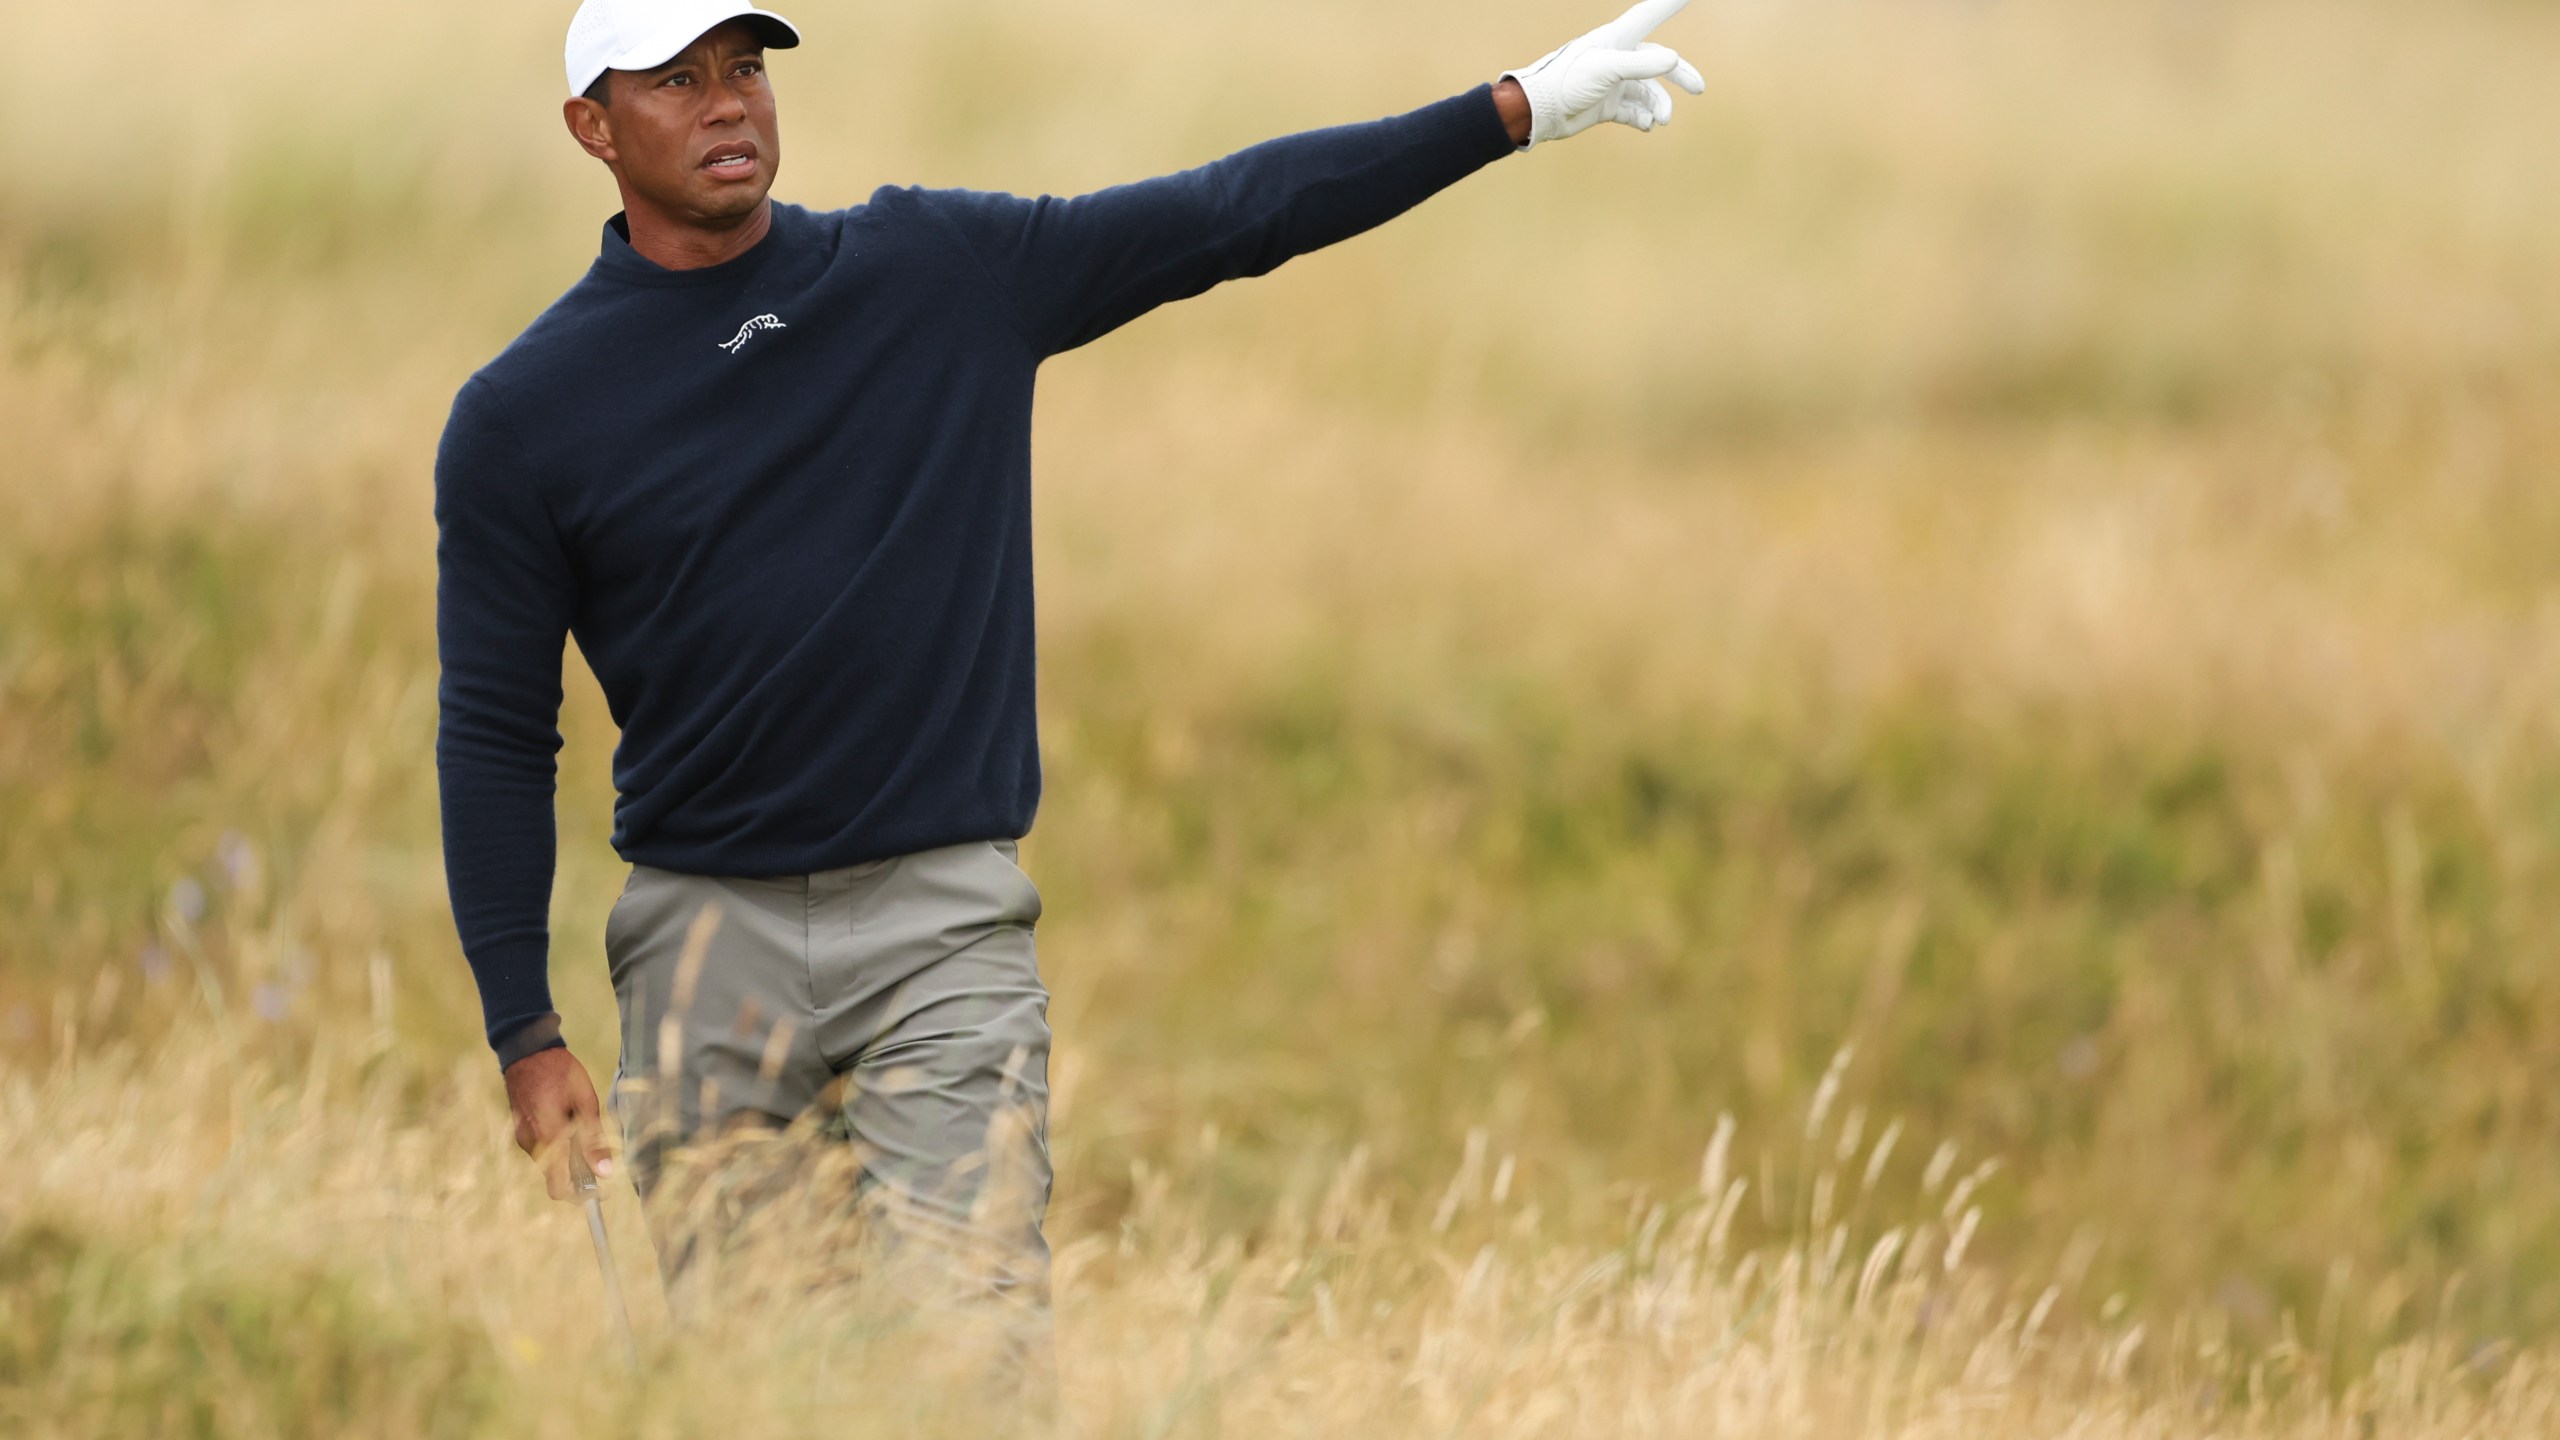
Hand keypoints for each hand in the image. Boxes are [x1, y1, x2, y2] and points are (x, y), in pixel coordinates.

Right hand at [503, 1045, 616, 1201]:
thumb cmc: (561, 1071)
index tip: (601, 1192)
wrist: (527, 1050)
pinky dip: (558, 1149)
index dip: (580, 1196)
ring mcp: (522, 1138)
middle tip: (600, 1165)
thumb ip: (594, 1139)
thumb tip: (605, 1172)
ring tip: (584, 1135)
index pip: (559, 1186)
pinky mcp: (520, 1132)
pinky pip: (542, 1150)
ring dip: (568, 1161)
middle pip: (554, 1178)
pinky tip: (569, 1127)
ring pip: (549, 1164)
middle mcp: (531, 1143)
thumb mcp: (586, 1101)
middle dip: (578, 1178)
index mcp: (549, 1137)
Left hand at [1500, 0, 1707, 150]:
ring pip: (1647, 92)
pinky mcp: (1606, 106)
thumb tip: (1673, 60)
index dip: (1669, 5)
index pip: (1649, 15)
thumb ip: (1640, 65)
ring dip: (1658, 105)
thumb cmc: (1567, 80)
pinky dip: (1642, 118)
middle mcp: (1618, 58)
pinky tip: (1645, 125)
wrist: (1540, 111)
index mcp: (1617, 40)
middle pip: (1659, 62)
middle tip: (1699, 89)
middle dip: (1679, 75)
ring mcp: (1613, 83)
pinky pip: (1633, 111)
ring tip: (1661, 119)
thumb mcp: (1606, 69)